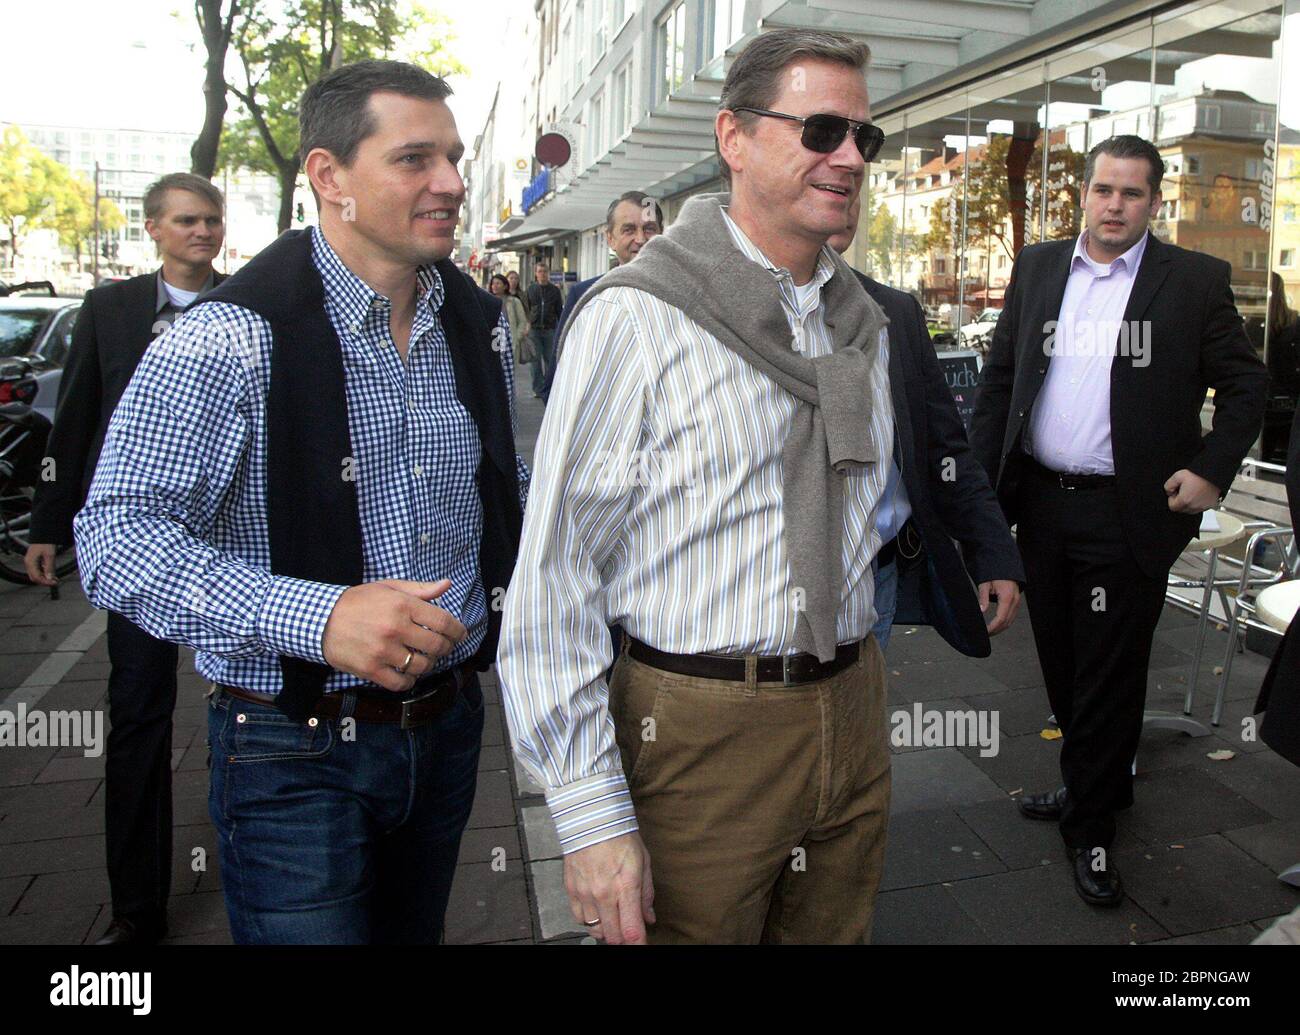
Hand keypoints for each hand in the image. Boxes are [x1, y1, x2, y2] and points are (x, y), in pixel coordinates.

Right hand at [24, 543, 58, 586]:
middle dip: (44, 581)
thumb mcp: (50, 555)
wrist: (44, 533)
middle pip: (34, 578)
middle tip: (55, 582)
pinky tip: (51, 574)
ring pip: (36, 575)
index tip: (54, 583)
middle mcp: (28, 563)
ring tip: (55, 579)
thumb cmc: (46, 543)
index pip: (36, 577)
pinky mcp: (34, 560)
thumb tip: (50, 578)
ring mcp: (30, 562)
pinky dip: (44, 573)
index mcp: (30, 562)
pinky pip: (37, 570)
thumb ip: (49, 567)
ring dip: (45, 578)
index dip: (45, 582)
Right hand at [321, 579, 466, 692]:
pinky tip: (408, 672)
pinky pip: (401, 682)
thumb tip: (446, 585)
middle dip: (446, 648)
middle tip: (444, 647)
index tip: (459, 634)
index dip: (457, 630)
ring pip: (422, 666)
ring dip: (428, 664)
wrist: (320, 620)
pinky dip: (410, 680)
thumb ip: (419, 589)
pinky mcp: (371, 669)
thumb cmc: (357, 602)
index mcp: (402, 605)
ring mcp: (383, 651)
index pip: (443, 621)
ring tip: (424, 658)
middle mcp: (395, 628)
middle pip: (437, 646)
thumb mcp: (388, 587)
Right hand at [564, 831, 654, 944]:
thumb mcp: (643, 862)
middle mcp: (604, 894)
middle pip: (613, 936)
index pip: (632, 931)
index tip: (642, 944)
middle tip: (629, 930)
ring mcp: (585, 893)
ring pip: (595, 931)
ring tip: (613, 919)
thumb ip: (646, 893)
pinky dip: (590, 920)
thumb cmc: (620, 836)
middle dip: (623, 938)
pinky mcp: (571, 889)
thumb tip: (649, 918)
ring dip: (606, 930)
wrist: (591, 818)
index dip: (638, 944)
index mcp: (626, 886)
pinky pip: (579, 919)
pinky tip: (597, 910)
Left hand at [978, 579, 1020, 634]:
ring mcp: (1017, 602)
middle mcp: (1014, 601)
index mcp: (1007, 597)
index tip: (985, 632)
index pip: (1000, 618)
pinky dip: (1004, 623)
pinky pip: (1011, 616)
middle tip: (985, 635)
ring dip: (1000, 628)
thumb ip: (983, 597)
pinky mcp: (1016, 602)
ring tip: (989, 632)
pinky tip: (996, 626)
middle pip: (1006, 622)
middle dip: (996, 630)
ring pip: (1010, 621)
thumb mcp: (985, 584)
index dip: (993, 627)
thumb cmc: (994, 574)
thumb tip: (981, 610)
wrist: (1005, 566)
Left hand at [1164, 469, 1219, 513]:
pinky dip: (1198, 503)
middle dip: (1180, 501)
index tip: (1176, 491)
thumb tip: (1169, 492)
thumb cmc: (1199, 475)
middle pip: (1181, 509)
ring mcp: (1203, 507)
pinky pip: (1200, 508)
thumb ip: (1168, 486)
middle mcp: (1194, 506)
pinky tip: (1199, 493)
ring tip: (1192, 491)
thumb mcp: (1178, 476)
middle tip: (1184, 490)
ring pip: (1191, 509)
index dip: (1172, 498)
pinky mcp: (1211, 505)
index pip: (1172, 507)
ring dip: (1189, 503)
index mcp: (1185, 500)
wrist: (1215, 473)